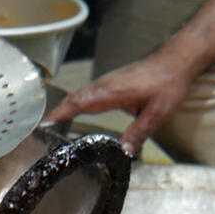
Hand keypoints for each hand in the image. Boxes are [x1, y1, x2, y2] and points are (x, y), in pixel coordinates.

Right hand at [44, 53, 194, 155]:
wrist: (176, 61)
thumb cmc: (168, 83)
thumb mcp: (158, 113)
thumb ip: (139, 133)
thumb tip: (123, 152)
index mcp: (112, 92)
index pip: (80, 102)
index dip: (62, 113)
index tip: (45, 124)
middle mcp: (104, 85)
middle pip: (73, 99)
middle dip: (55, 113)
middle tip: (38, 130)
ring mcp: (105, 82)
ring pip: (77, 95)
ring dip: (62, 108)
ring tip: (49, 124)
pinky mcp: (108, 83)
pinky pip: (85, 93)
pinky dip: (73, 103)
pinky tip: (70, 111)